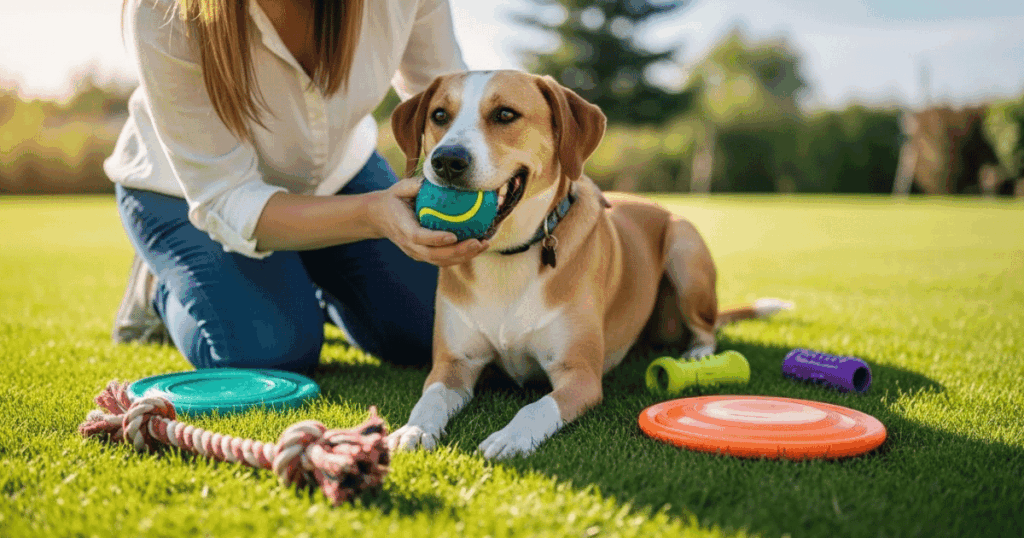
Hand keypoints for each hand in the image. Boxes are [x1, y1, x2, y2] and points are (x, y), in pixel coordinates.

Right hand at [369, 178, 488, 266]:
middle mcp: (409, 245)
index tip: (453, 236)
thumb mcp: (400, 188)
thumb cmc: (393, 199)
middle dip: (458, 251)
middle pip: (434, 254)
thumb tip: (437, 176)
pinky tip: (479, 246)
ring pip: (441, 260)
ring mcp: (416, 253)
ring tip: (484, 244)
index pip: (418, 237)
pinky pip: (444, 259)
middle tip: (478, 242)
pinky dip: (461, 255)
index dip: (435, 239)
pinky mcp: (423, 256)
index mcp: (402, 227)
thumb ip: (416, 185)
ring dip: (464, 255)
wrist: (379, 218)